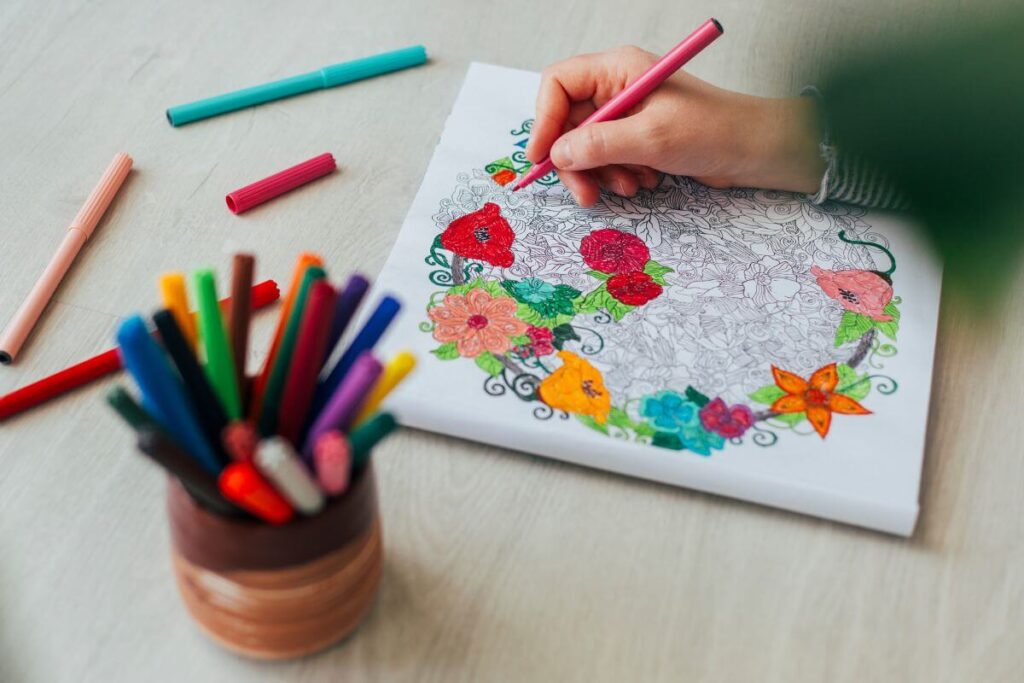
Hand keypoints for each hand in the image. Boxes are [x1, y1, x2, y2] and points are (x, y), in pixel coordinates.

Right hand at [526, 46, 825, 206]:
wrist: (755, 150)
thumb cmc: (713, 131)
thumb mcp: (651, 139)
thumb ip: (599, 145)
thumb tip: (558, 155)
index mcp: (618, 68)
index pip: (559, 84)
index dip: (544, 120)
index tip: (542, 158)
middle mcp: (618, 86)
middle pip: (569, 122)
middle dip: (575, 161)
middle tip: (585, 194)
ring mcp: (627, 112)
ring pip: (586, 146)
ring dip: (601, 173)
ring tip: (631, 185)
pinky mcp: (637, 136)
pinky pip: (608, 158)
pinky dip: (618, 174)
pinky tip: (644, 181)